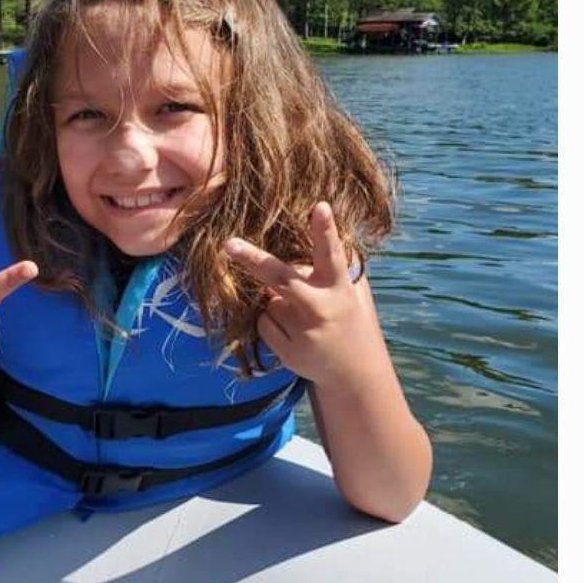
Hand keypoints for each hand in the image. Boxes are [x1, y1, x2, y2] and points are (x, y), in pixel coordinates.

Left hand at [224, 203, 379, 383]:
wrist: (355, 375)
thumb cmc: (349, 321)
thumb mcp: (353, 294)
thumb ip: (332, 268)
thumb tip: (307, 238)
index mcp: (339, 288)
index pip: (331, 254)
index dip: (325, 230)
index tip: (320, 207)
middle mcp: (321, 309)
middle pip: (282, 278)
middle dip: (254, 260)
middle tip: (228, 244)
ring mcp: (303, 333)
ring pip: (269, 302)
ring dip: (277, 304)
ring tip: (303, 320)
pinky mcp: (289, 352)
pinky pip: (263, 323)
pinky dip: (272, 324)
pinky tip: (295, 335)